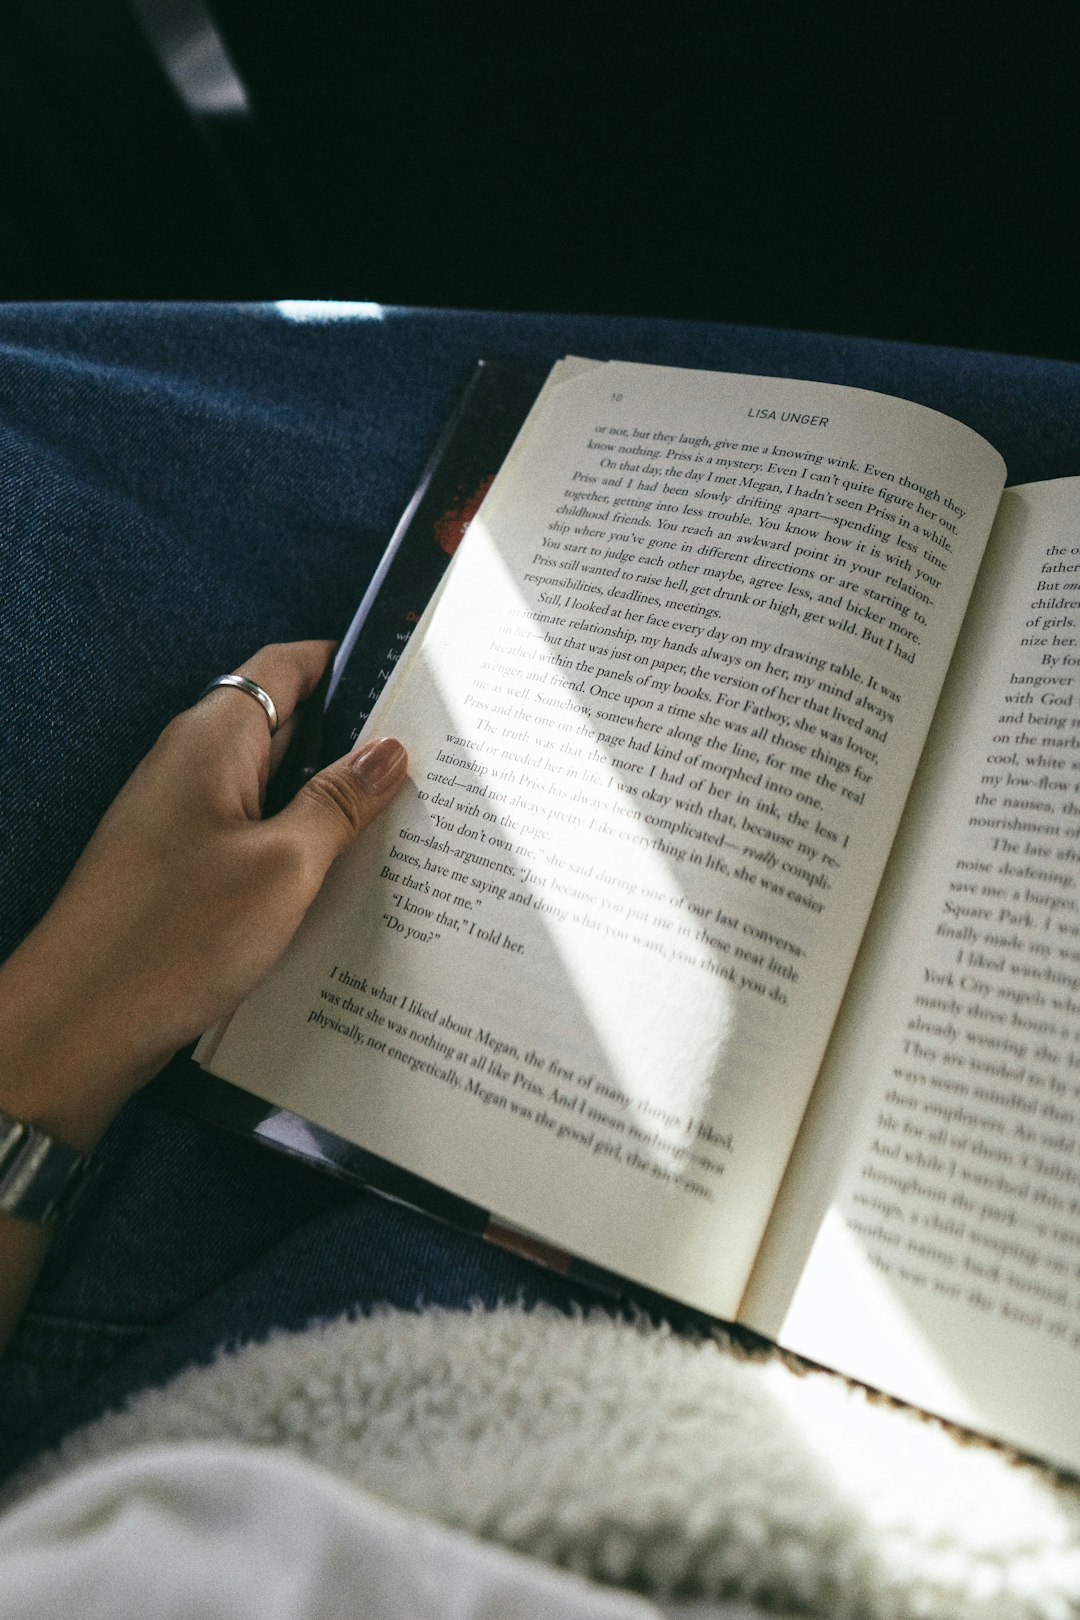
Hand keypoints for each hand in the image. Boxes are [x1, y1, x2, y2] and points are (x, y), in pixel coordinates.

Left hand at [0, 641, 407, 1151]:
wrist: (77, 1025)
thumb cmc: (174, 938)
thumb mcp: (285, 867)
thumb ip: (340, 801)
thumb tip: (390, 749)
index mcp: (214, 740)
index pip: (289, 666)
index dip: (352, 664)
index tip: (416, 683)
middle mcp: (193, 766)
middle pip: (288, 725)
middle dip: (355, 739)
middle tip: (434, 763)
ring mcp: (184, 818)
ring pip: (275, 788)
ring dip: (331, 802)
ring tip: (408, 821)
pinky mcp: (183, 869)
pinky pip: (254, 836)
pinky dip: (300, 845)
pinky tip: (346, 879)